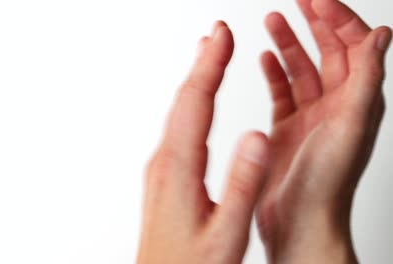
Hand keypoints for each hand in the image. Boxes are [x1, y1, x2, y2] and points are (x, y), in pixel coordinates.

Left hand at [137, 22, 269, 263]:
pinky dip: (191, 104)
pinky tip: (197, 103)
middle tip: (217, 32)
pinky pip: (178, 128)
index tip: (222, 35)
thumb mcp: (225, 233)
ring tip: (210, 56)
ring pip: (179, 112)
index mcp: (180, 169)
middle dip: (203, 63)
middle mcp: (164, 162)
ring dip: (196, 80)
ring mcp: (161, 169)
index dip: (211, 66)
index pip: (196, 103)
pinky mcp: (165, 176)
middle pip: (184, 100)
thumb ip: (242, 184)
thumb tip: (256, 135)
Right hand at [256, 0, 391, 262]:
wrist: (299, 219)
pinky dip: (273, 72)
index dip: (338, 19)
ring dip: (288, 43)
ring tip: (272, 20)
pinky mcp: (287, 128)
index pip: (353, 47)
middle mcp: (336, 105)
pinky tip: (265, 58)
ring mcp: (310, 116)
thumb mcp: (352, 124)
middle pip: (328, 52)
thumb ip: (366, 78)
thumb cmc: (325, 182)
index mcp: (357, 101)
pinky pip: (282, 92)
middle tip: (298, 0)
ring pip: (301, 69)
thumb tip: (380, 35)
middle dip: (314, 22)